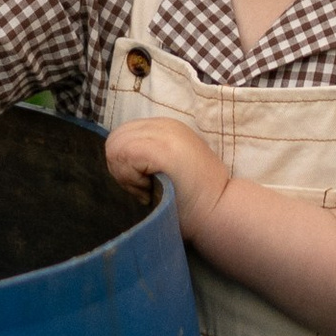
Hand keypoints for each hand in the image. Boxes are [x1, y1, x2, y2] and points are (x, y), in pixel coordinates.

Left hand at [105, 114, 228, 235]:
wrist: (220, 211)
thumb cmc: (193, 200)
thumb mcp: (167, 169)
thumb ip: (146, 158)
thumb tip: (115, 160)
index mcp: (166, 128)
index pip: (122, 136)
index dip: (126, 164)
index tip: (147, 183)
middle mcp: (165, 125)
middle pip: (114, 139)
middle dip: (121, 168)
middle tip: (146, 188)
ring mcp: (165, 134)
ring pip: (116, 146)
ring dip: (126, 175)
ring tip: (150, 190)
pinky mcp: (162, 148)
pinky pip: (124, 155)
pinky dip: (130, 178)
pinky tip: (149, 190)